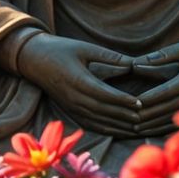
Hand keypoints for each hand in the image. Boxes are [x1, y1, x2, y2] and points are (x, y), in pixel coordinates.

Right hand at [17, 33, 142, 136]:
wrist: (33, 60)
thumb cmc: (60, 49)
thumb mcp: (84, 48)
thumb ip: (108, 56)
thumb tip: (133, 62)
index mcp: (77, 81)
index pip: (104, 95)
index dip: (123, 100)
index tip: (140, 102)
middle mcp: (74, 98)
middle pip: (103, 111)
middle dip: (125, 115)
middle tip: (145, 117)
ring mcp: (71, 107)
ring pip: (98, 121)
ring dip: (119, 125)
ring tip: (138, 126)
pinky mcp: (71, 110)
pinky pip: (91, 124)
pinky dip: (107, 128)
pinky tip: (120, 130)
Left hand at [131, 34, 178, 136]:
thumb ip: (162, 56)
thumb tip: (137, 63)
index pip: (165, 91)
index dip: (148, 98)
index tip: (132, 102)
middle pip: (166, 109)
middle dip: (146, 114)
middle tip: (127, 118)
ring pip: (172, 118)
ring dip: (153, 124)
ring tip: (135, 127)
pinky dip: (165, 126)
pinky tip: (152, 129)